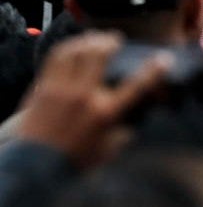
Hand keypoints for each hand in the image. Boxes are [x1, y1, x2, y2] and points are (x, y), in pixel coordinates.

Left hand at [15, 31, 170, 168]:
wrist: (34, 167)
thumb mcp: (108, 151)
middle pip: (100, 55)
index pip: (137, 86)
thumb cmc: (74, 161)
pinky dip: (67, 47)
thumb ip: (125, 133)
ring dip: (89, 41)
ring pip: (77, 52)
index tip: (164, 59)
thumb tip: (138, 120)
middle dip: (110, 42)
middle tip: (115, 40)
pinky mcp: (43, 89)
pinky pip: (55, 58)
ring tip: (94, 39)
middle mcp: (85, 97)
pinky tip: (73, 47)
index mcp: (106, 113)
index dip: (154, 70)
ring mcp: (62, 91)